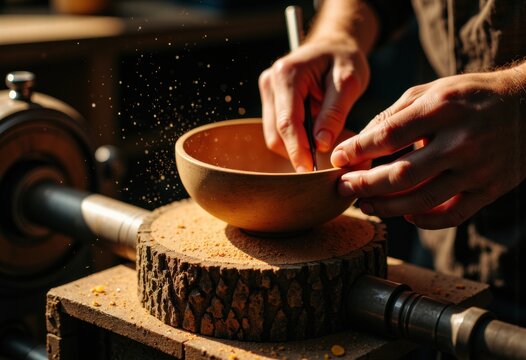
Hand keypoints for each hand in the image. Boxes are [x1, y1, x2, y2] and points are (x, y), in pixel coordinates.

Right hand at [258, 36, 369, 171]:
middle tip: (322, 167)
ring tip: (323, 147)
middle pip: (276, 133)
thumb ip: (334, 113)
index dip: (297, 150)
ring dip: (296, 147)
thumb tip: (321, 145)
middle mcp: (270, 83)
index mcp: (286, 74)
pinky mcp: (271, 102)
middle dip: (297, 152)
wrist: (333, 45)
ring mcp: (267, 92)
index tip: (309, 171)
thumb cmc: (343, 58)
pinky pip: (278, 131)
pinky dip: (295, 141)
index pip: (287, 122)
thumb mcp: (349, 81)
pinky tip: (313, 139)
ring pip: (274, 136)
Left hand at [331, 68, 525, 228]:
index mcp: (443, 109)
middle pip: (401, 174)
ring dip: (385, 207)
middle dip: (364, 185)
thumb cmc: (471, 96)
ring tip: (365, 204)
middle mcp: (461, 141)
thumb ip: (394, 114)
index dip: (357, 151)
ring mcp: (478, 169)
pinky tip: (405, 216)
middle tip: (343, 188)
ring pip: (422, 200)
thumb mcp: (432, 91)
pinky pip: (452, 215)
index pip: (389, 136)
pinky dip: (424, 221)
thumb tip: (360, 142)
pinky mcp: (490, 190)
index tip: (337, 159)